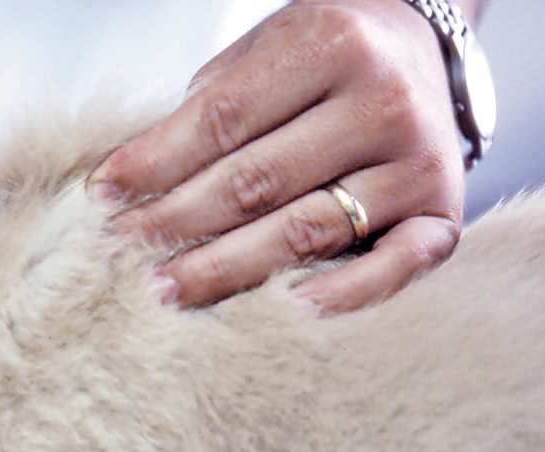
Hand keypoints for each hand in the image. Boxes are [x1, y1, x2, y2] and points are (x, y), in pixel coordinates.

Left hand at [88, 0, 466, 312]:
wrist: (422, 55)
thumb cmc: (322, 63)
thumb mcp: (265, 53)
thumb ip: (210, 107)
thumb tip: (130, 184)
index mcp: (329, 45)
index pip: (222, 119)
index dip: (155, 163)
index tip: (101, 197)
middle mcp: (382, 103)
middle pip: (255, 181)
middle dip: (174, 224)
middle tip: (116, 257)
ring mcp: (420, 163)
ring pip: (306, 231)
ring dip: (226, 269)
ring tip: (164, 292)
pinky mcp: (443, 216)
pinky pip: (391, 269)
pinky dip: (338, 296)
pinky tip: (280, 313)